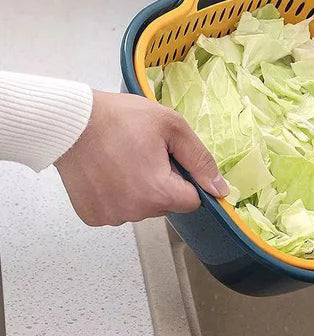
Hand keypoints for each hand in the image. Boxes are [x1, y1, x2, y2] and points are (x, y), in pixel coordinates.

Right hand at [55, 91, 227, 226]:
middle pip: (166, 205)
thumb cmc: (123, 118)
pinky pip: (118, 210)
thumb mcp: (172, 127)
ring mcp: (110, 217)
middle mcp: (134, 213)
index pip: (192, 200)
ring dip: (140, 190)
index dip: (186, 178)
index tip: (169, 159)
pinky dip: (117, 195)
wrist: (71, 120)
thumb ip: (200, 160)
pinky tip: (108, 172)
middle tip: (144, 154)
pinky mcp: (91, 216)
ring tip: (124, 160)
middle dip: (163, 184)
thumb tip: (221, 189)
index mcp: (158, 193)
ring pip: (142, 208)